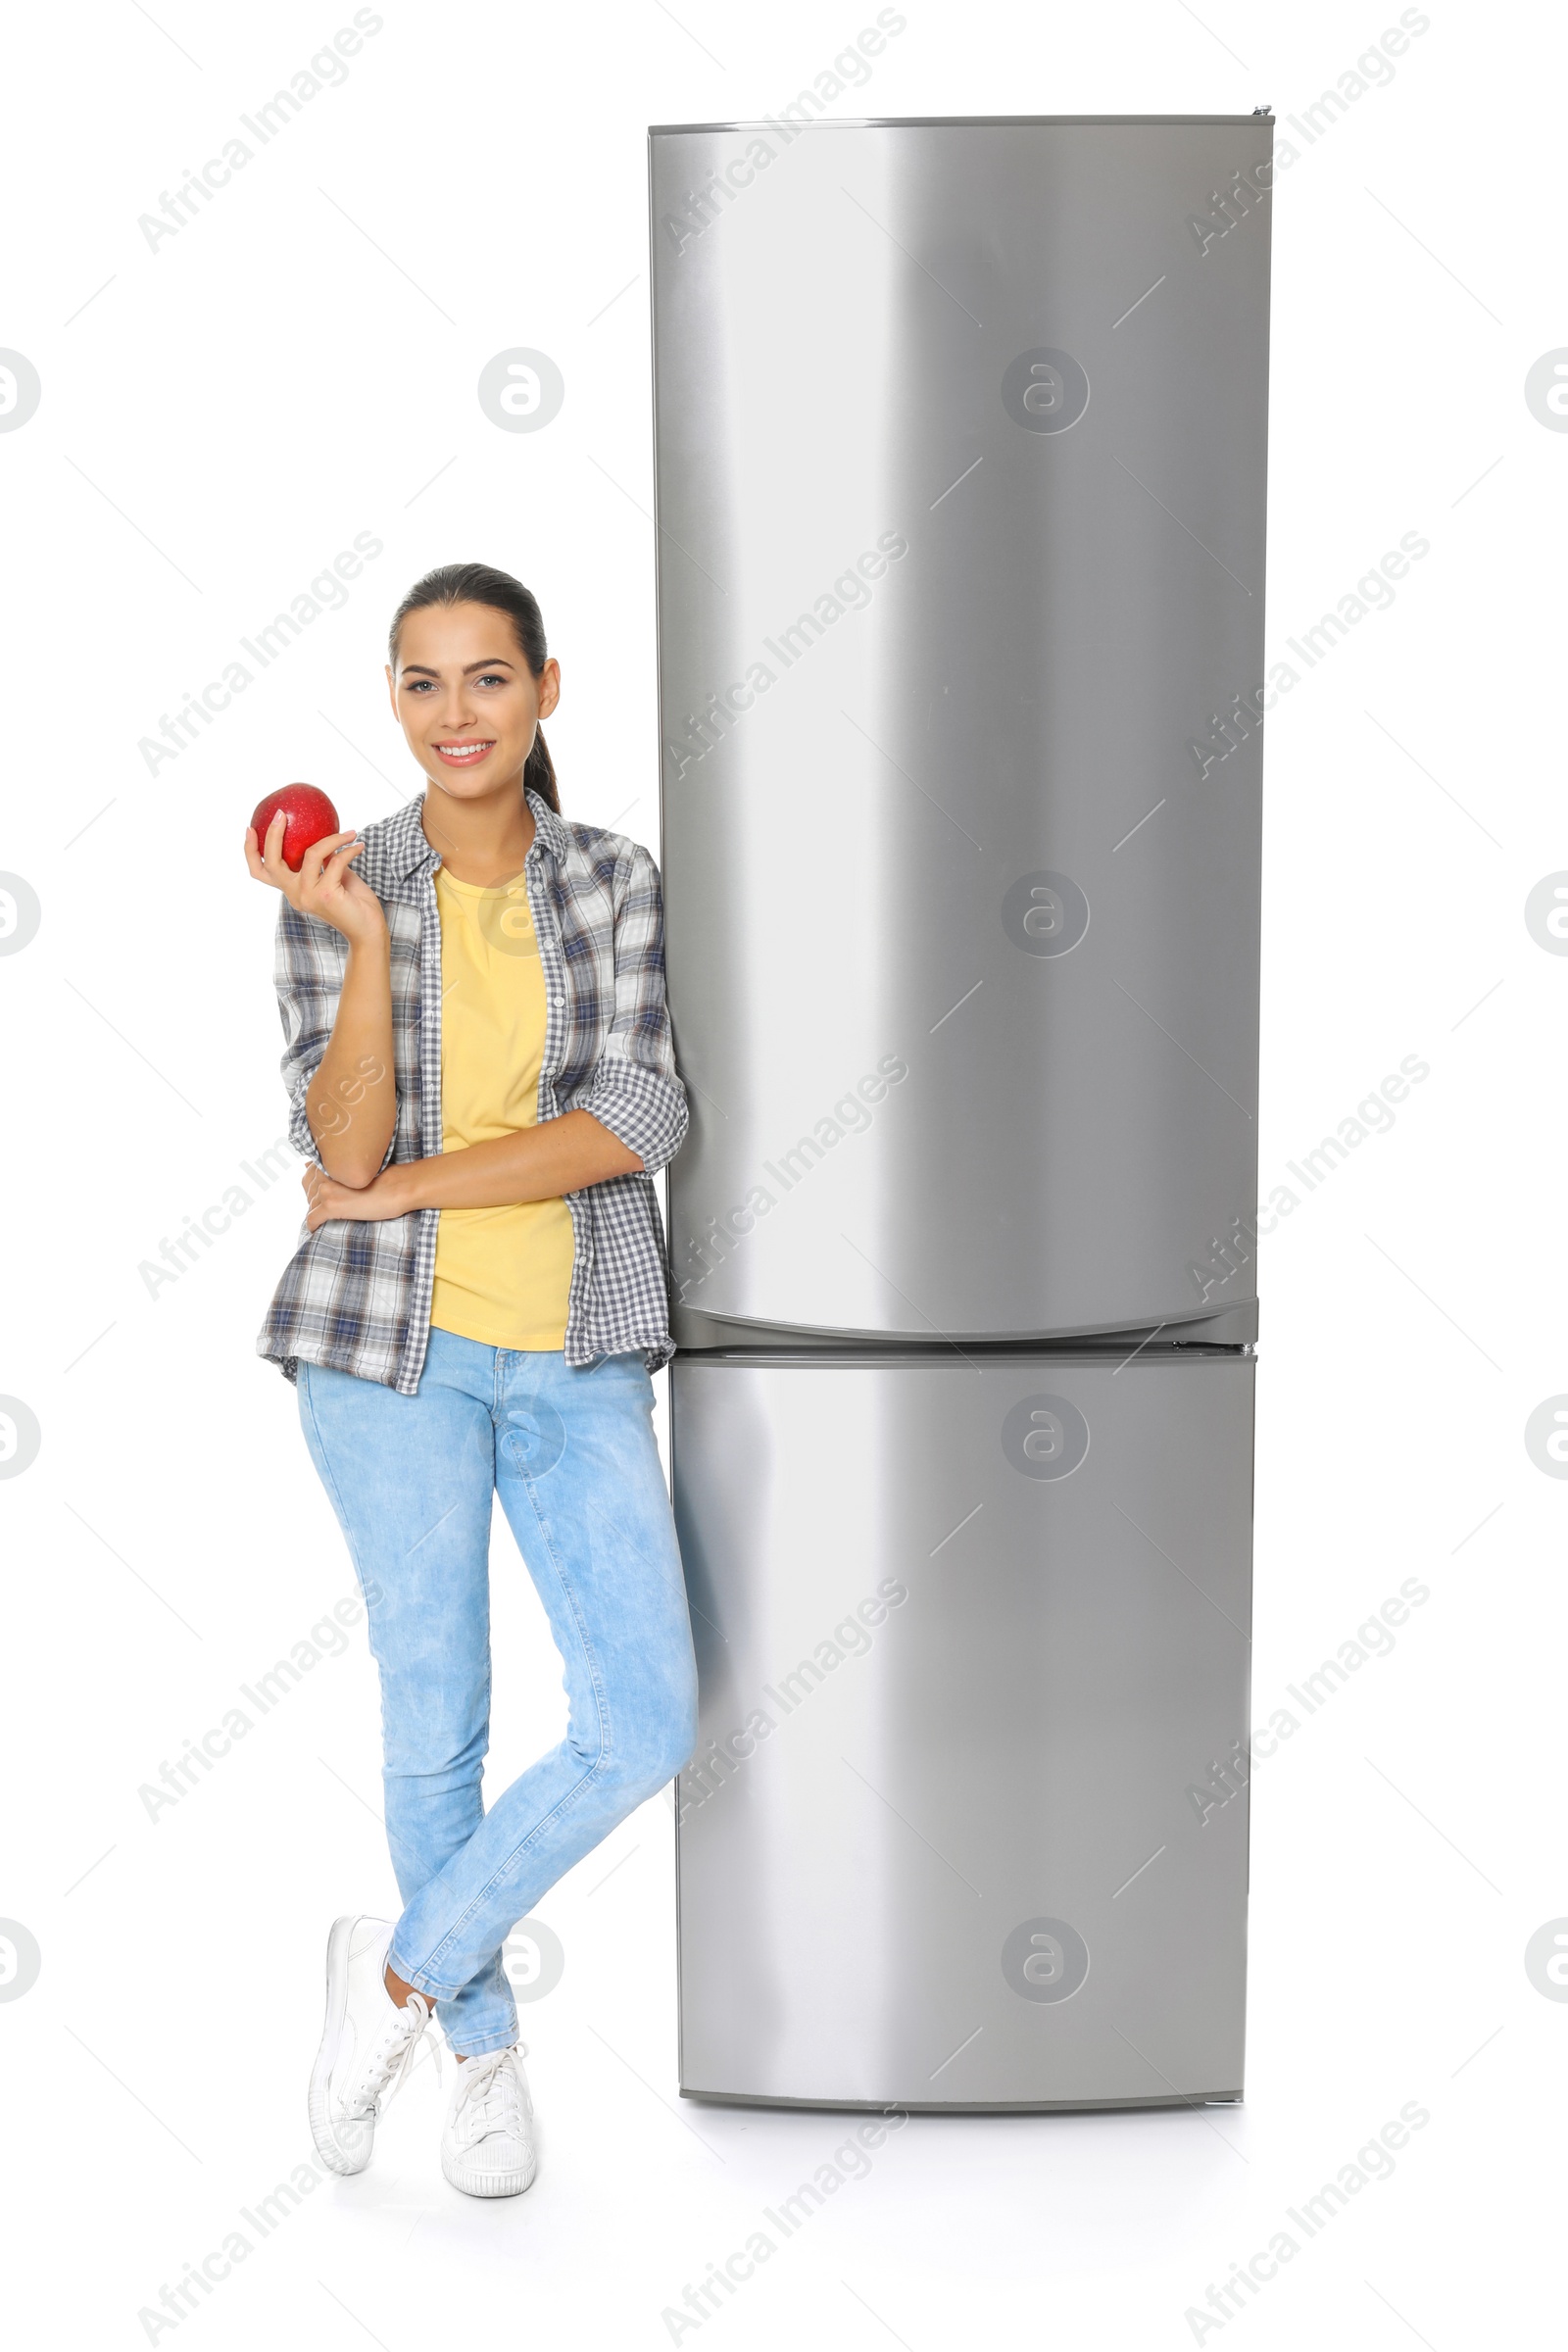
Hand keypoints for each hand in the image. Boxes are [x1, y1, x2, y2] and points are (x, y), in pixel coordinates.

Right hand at [244, 812, 388, 951]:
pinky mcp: (326, 894)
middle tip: (282, 814)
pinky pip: (335, 860)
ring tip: (350, 833)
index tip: (250, 829)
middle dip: (273, 835)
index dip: (251, 851)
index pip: (261, 873)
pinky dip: (349, 850)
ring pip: (311, 854)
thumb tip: (323, 834)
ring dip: (333, 838)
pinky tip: (359, 846)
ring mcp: (308, 895)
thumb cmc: (353, 903)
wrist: (368, 931)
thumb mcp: (334, 876)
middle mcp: (295, 894)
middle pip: (272, 863)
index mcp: (292, 890)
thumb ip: (323, 860)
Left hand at [302, 1161, 408, 1229]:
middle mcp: (324, 1174)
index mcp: (331, 1163)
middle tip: (331, 1205)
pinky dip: (312, 1225)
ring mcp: (326, 1191)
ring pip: (311, 1205)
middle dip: (315, 1199)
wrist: (398, 1187)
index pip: (309, 1174)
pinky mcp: (331, 1206)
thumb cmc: (385, 1176)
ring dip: (317, 1211)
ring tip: (328, 1217)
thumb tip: (318, 1168)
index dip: (315, 1185)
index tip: (324, 1193)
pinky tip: (315, 1228)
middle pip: (309, 1191)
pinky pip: (312, 1219)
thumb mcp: (359, 1166)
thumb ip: (340, 1167)